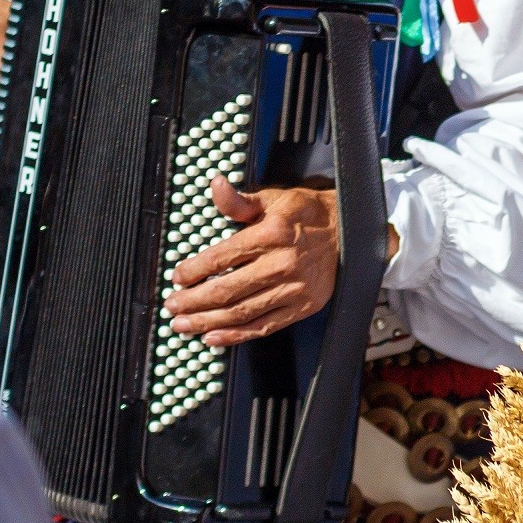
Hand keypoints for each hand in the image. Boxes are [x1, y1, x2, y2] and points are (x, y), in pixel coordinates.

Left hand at [164, 179, 340, 346]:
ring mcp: (294, 289)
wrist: (349, 231)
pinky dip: (236, 336)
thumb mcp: (273, 199)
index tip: (177, 278)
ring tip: (183, 325)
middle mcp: (281, 263)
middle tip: (172, 306)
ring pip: (242, 312)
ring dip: (207, 321)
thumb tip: (215, 185)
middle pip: (227, 289)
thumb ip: (239, 201)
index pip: (221, 257)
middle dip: (193, 301)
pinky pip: (265, 327)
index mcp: (270, 234)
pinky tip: (213, 337)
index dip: (194, 270)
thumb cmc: (306, 214)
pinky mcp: (303, 307)